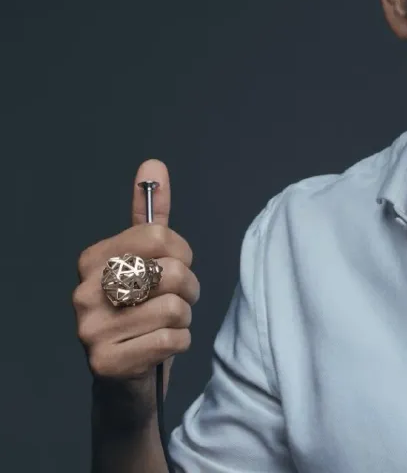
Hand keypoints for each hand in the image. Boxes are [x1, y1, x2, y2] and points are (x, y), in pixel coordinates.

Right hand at [72, 160, 199, 414]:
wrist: (126, 376)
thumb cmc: (141, 309)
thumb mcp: (147, 258)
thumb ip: (151, 214)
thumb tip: (153, 164)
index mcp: (93, 260)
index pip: (158, 235)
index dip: (181, 252)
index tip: (176, 265)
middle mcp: (84, 292)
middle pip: (171, 270)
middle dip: (188, 287)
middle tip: (177, 299)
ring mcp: (90, 329)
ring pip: (175, 308)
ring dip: (184, 317)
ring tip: (168, 323)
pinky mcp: (106, 363)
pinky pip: (173, 339)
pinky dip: (180, 342)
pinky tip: (161, 346)